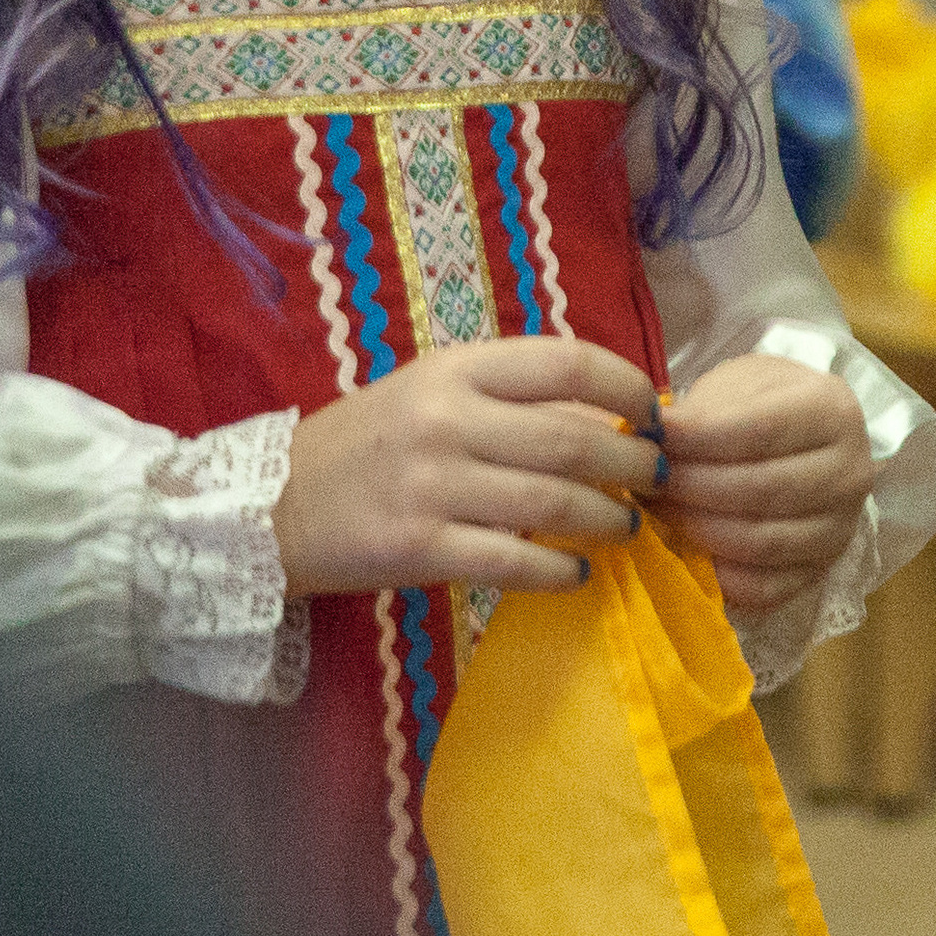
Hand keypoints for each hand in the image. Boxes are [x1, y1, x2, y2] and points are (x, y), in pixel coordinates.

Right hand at [271, 337, 663, 599]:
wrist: (276, 503)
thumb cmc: (368, 442)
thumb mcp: (429, 391)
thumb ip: (504, 396)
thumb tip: (604, 414)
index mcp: (454, 368)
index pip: (566, 362)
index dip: (628, 386)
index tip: (655, 413)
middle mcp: (447, 418)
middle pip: (574, 438)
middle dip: (635, 463)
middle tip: (659, 479)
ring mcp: (433, 485)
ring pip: (554, 502)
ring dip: (610, 518)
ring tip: (628, 525)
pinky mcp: (421, 550)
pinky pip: (515, 562)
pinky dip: (561, 571)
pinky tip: (579, 574)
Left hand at [654, 351, 871, 615]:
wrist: (804, 436)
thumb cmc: (763, 401)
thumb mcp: (739, 384)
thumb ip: (703, 410)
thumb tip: (652, 436)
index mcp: (832, 411)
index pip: (760, 430)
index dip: (700, 437)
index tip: (652, 436)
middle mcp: (850, 474)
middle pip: (762, 490)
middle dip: (691, 486)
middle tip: (644, 478)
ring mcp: (840, 530)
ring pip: (762, 543)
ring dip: (696, 529)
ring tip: (655, 508)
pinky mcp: (821, 572)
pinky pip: (767, 589)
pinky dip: (719, 576)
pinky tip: (683, 552)